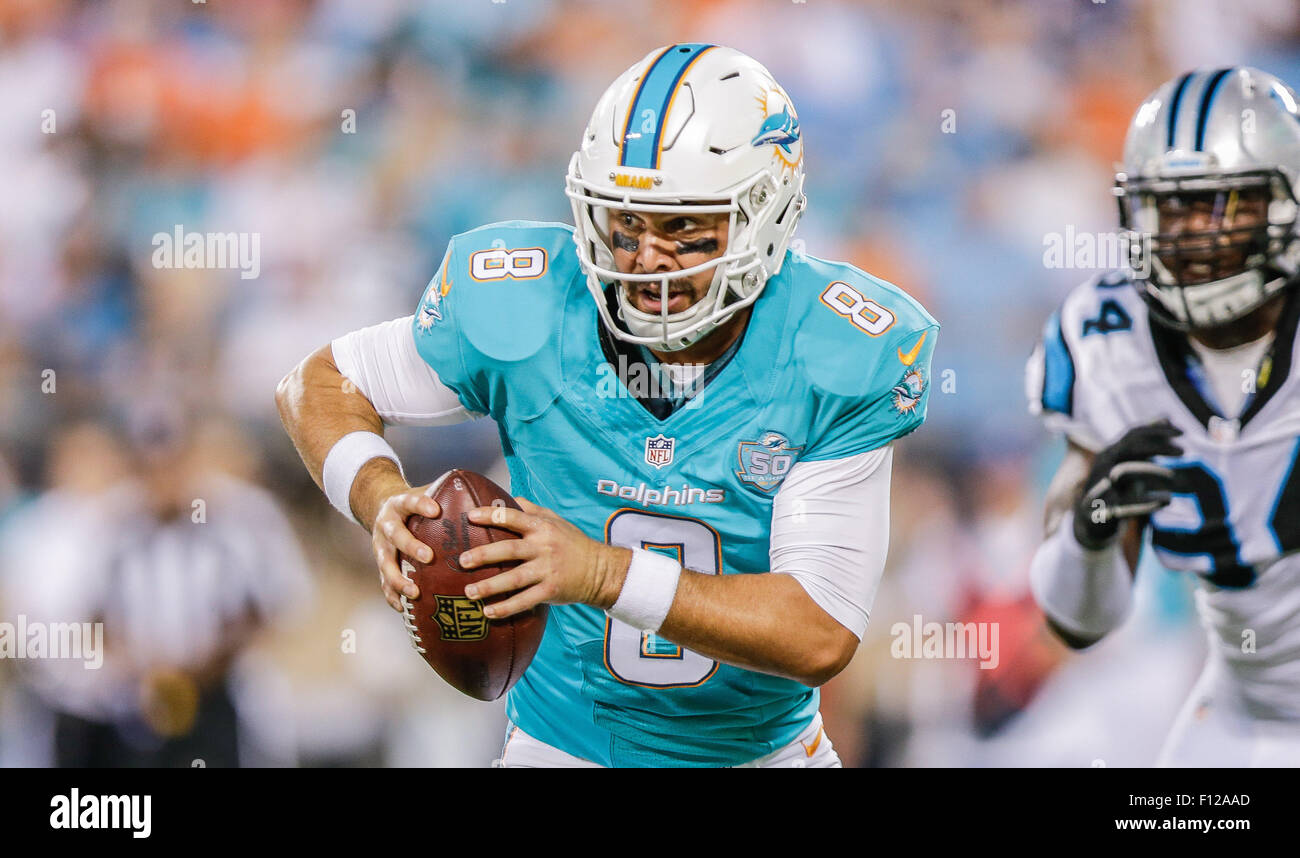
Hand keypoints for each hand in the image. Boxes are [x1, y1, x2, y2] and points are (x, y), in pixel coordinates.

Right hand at [371, 483, 441, 611]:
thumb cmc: (415, 504)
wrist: (381, 508)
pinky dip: (392, 595)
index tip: (436, 510)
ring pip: (386, 563)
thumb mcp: (426, 492)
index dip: (420, 505)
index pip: (410, 501)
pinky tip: (403, 607)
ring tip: (414, 592)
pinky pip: (383, 582)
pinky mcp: (380, 563)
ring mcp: (380, 545)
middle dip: (411, 547)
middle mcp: (386, 525)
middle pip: (396, 535)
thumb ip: (450, 494)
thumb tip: (489, 496)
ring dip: (399, 579)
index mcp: (399, 504)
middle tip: (429, 557)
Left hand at [458, 498, 631, 619]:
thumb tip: (511, 497)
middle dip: (484, 555)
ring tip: (469, 592)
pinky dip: (506, 607)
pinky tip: (488, 612)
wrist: (599, 570)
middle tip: (462, 561)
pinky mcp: (550, 590)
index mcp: (542, 528)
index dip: (490, 515)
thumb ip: (533, 510)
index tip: (470, 516)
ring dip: (490, 586)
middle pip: (509, 550)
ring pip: (514, 579)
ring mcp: (547, 570)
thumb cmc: (573, 543)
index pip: (513, 517)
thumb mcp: (557, 520)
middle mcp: (543, 547)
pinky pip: (525, 601)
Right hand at [1073, 418, 1182, 549]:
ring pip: (1125, 472)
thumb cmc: (1116, 487)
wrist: (1089, 519)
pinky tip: (1167, 500)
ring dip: (1153, 472)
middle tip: (1183, 451)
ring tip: (1175, 476)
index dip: (1157, 430)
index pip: (1133, 434)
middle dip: (1157, 447)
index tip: (1183, 432)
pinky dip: (1147, 502)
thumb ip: (1147, 443)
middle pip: (1129, 448)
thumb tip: (1167, 417)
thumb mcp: (1130, 462)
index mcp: (1111, 452)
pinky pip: (1125, 504)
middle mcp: (1103, 465)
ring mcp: (1100, 485)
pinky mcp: (1102, 508)